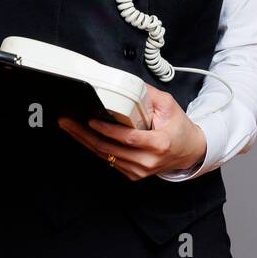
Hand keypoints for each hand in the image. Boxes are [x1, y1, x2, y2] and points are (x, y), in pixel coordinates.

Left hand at [58, 85, 205, 180]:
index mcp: (159, 144)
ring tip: (69, 126)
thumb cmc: (179, 128)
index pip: (128, 138)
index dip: (107, 130)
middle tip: (67, 121)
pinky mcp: (133, 174)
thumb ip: (148, 94)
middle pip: (109, 149)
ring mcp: (139, 170)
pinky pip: (109, 160)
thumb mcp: (169, 105)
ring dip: (84, 141)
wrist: (189, 151)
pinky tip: (82, 136)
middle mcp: (147, 161)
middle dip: (84, 134)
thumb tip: (127, 83)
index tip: (91, 119)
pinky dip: (94, 147)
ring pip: (105, 156)